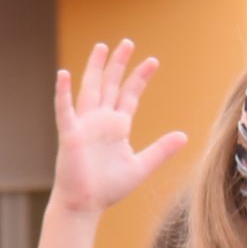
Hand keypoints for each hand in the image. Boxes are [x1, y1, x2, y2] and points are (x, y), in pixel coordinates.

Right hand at [50, 41, 188, 215]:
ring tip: (101, 47)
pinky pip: (65, 110)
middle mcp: (100, 121)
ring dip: (95, 69)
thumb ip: (161, 150)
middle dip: (119, 64)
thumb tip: (184, 136)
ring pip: (90, 90)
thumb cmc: (108, 188)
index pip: (129, 95)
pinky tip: (64, 75)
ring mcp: (84, 126)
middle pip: (110, 85)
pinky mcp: (70, 135)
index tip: (152, 61)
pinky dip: (62, 93)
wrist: (85, 205)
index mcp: (116, 127)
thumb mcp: (141, 166)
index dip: (140, 78)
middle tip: (128, 42)